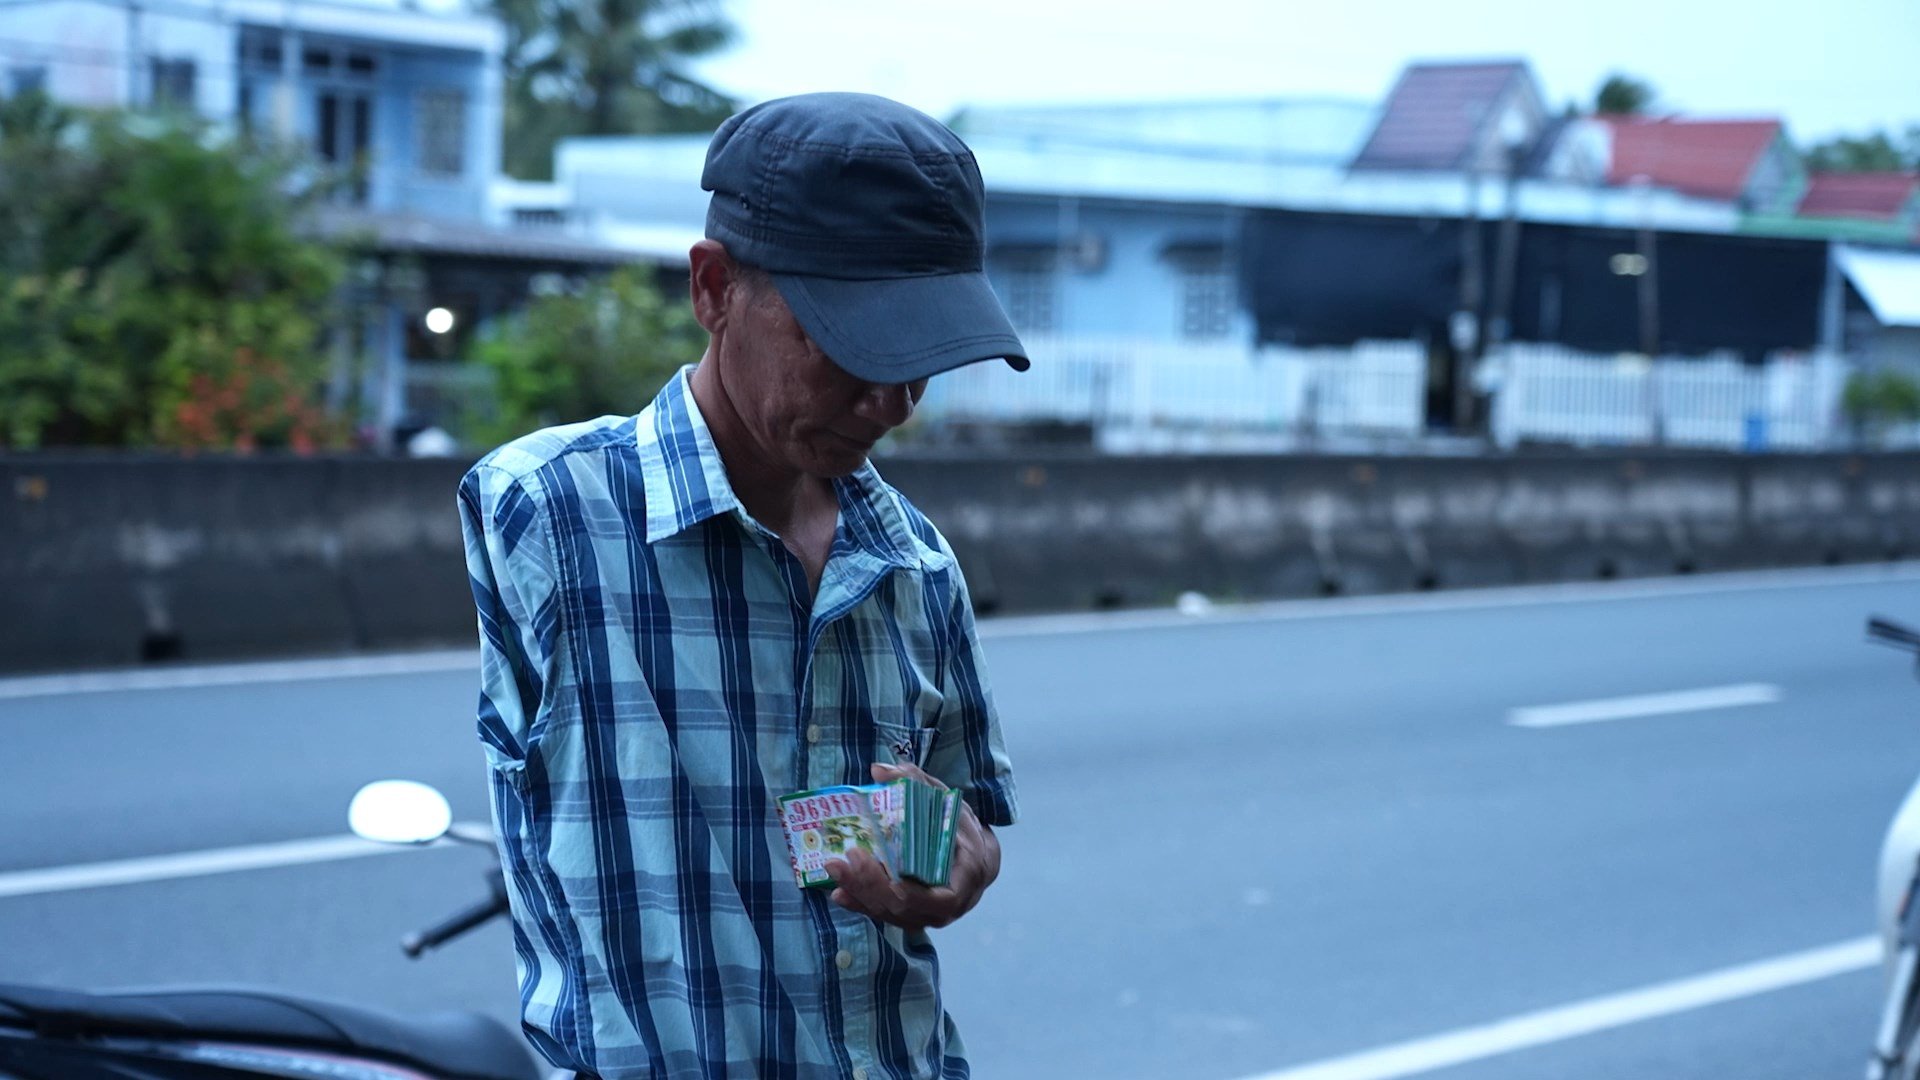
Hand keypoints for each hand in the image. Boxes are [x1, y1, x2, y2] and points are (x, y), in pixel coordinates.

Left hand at [824, 762, 1000, 932]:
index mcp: (966, 877)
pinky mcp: (911, 916)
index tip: (890, 878)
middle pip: (907, 907)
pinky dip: (861, 903)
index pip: (942, 898)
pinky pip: (884, 914)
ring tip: (836, 871)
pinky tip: (839, 891)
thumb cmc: (958, 826)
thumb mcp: (944, 800)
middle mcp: (949, 906)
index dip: (914, 893)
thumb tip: (879, 770)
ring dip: (861, 894)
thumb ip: (915, 783)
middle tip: (849, 857)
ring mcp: (928, 914)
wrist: (972, 857)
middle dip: (873, 885)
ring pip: (892, 914)